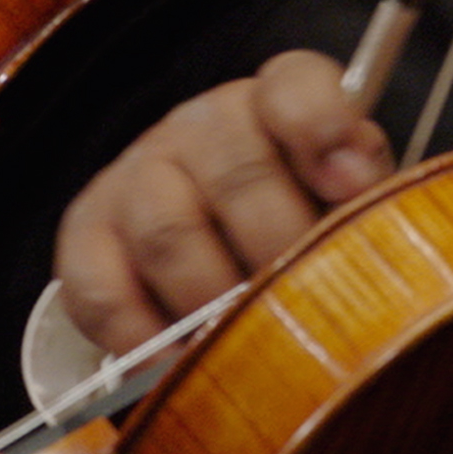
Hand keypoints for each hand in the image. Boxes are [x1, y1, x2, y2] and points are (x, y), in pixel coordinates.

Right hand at [54, 48, 391, 354]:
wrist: (210, 246)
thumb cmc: (295, 222)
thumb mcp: (345, 201)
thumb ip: (365, 195)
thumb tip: (358, 192)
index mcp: (274, 103)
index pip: (296, 87)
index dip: (323, 131)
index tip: (350, 186)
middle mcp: (202, 125)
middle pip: (237, 172)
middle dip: (278, 251)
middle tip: (305, 309)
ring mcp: (137, 173)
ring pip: (167, 232)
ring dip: (211, 302)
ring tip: (244, 347)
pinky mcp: (88, 234)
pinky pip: (100, 286)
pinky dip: (139, 335)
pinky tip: (174, 366)